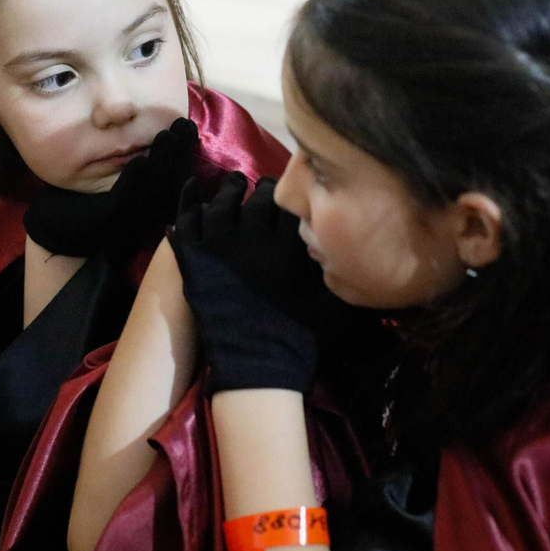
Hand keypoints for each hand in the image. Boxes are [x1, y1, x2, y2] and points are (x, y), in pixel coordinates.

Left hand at [24, 117, 198, 259]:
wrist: (58, 222)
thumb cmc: (92, 194)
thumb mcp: (121, 173)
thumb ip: (143, 156)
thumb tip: (165, 125)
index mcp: (152, 202)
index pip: (177, 177)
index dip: (185, 152)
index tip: (189, 124)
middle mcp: (144, 212)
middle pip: (172, 183)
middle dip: (180, 153)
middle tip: (185, 123)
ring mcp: (127, 218)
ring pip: (152, 190)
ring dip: (162, 162)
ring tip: (168, 134)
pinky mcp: (106, 219)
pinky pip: (124, 199)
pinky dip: (133, 180)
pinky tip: (140, 160)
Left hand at [169, 173, 354, 393]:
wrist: (256, 367)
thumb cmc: (298, 341)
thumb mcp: (336, 308)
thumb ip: (344, 279)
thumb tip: (361, 259)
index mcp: (288, 244)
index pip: (290, 204)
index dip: (292, 196)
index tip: (293, 193)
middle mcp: (255, 235)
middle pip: (259, 198)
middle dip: (264, 190)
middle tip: (265, 186)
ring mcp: (220, 244)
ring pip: (224, 202)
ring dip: (230, 190)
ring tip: (234, 184)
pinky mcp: (195, 258)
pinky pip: (188, 220)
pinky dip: (189, 203)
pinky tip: (193, 189)